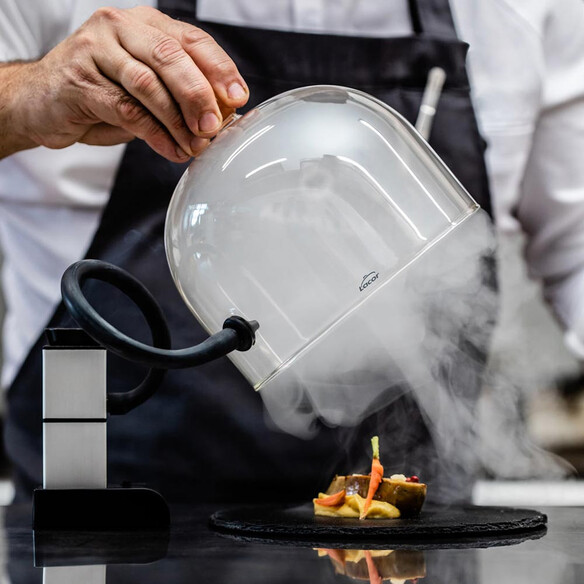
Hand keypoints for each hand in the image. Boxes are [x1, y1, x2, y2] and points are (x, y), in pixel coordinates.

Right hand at [8, 6, 248, 160]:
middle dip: (198, 94)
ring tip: (195, 145)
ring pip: (148, 84)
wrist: (43, 102)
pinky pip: (126, 110)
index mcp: (145, 24)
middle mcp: (120, 27)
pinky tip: (171, 149)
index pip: (191, 39)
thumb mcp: (148, 89)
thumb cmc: (103, 94)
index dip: (219, 68)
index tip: (238, 97)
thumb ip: (180, 94)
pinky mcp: (79, 80)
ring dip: (177, 121)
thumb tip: (225, 117)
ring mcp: (95, 49)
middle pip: (170, 56)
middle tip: (214, 126)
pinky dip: (155, 134)